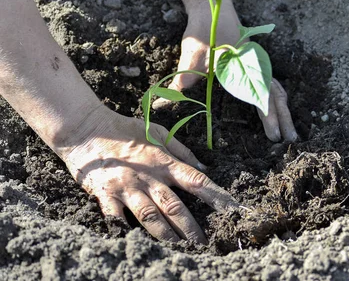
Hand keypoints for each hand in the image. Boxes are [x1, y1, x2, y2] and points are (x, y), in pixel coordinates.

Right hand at [61, 106, 236, 242]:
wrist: (86, 128)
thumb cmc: (125, 130)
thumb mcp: (159, 133)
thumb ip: (182, 151)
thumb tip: (205, 169)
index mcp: (164, 162)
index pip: (196, 181)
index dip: (216, 196)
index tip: (232, 210)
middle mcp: (148, 177)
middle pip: (174, 206)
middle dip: (192, 228)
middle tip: (206, 244)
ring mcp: (127, 188)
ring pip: (150, 217)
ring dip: (167, 236)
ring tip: (181, 251)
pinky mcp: (105, 195)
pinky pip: (116, 219)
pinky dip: (124, 233)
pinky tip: (136, 246)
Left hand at [153, 0, 297, 141]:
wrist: (213, 5)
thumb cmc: (203, 28)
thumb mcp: (192, 51)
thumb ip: (184, 76)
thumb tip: (163, 103)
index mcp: (245, 64)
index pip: (262, 95)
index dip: (269, 116)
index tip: (273, 136)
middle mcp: (256, 65)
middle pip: (276, 94)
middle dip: (284, 118)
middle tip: (290, 139)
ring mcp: (258, 64)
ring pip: (276, 89)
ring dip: (283, 110)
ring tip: (288, 130)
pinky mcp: (254, 64)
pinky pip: (271, 84)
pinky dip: (276, 99)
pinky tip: (276, 110)